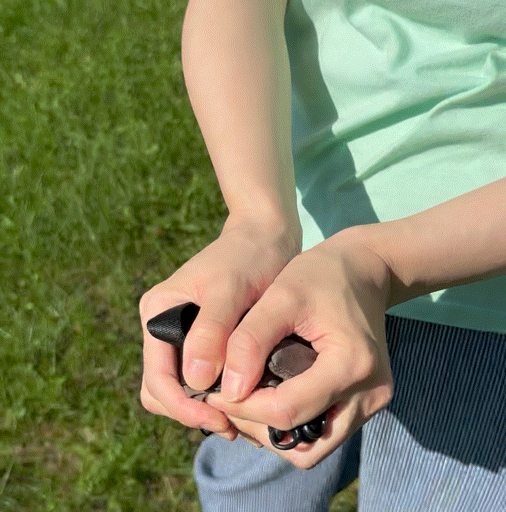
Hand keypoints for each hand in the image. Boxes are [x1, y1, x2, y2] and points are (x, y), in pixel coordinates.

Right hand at [139, 215, 300, 438]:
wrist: (265, 235)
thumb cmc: (248, 256)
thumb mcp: (230, 289)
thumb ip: (212, 330)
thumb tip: (196, 382)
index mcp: (159, 312)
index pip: (158, 378)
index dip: (184, 407)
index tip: (222, 418)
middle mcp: (165, 325)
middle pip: (165, 389)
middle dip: (194, 411)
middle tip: (235, 425)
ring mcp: (183, 333)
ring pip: (184, 387)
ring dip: (207, 406)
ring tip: (244, 418)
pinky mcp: (205, 337)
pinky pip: (203, 376)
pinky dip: (220, 393)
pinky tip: (248, 400)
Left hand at [206, 227, 393, 467]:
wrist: (364, 269)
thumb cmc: (320, 275)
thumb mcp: (281, 296)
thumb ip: (250, 341)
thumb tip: (228, 391)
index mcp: (351, 364)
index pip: (285, 412)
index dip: (242, 408)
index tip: (213, 389)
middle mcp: (371, 393)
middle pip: (303, 445)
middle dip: (258, 426)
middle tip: (229, 397)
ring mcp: (374, 401)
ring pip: (313, 447)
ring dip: (275, 430)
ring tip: (247, 397)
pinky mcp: (368, 401)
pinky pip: (324, 431)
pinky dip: (293, 422)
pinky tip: (270, 394)